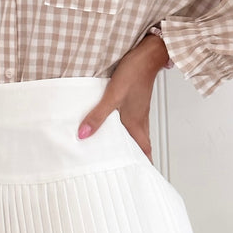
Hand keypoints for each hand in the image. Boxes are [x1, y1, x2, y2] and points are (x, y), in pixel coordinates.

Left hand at [77, 34, 168, 161]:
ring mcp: (138, 109)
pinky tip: (113, 125)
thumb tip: (84, 134)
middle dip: (134, 158)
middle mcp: (139, 119)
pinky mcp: (134, 100)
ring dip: (129, 143)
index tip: (140, 178)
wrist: (148, 53)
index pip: (144, 151)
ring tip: (116, 152)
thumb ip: (98, 115)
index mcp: (136, 123)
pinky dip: (124, 128)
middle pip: (140, 145)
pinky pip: (131, 120)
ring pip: (135, 133)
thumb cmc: (136, 72)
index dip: (143, 166)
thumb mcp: (113, 95)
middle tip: (125, 170)